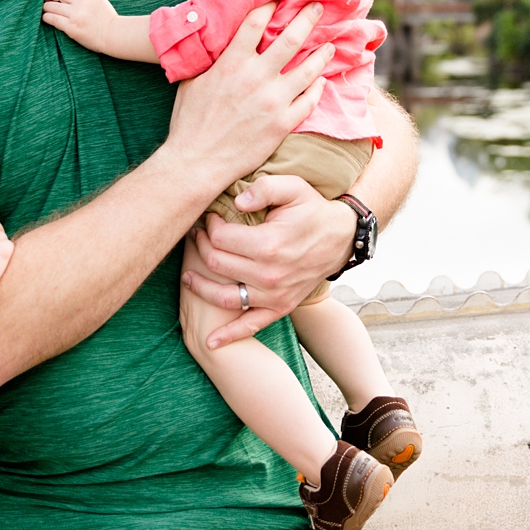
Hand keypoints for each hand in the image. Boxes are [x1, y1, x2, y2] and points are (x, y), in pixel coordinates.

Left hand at [42, 0, 117, 50]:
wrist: (113, 35)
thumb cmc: (108, 19)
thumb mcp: (99, 0)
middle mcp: (81, 2)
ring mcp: (75, 15)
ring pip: (53, 6)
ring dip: (46, 6)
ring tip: (45, 7)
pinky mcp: (71, 27)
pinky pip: (53, 19)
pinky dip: (47, 17)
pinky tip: (46, 17)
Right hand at [164, 3, 334, 185]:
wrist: (196, 162)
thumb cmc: (189, 122)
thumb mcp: (192, 81)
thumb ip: (210, 59)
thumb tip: (214, 41)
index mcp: (231, 63)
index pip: (256, 22)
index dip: (270, 4)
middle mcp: (256, 77)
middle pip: (290, 38)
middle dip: (306, 18)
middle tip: (316, 7)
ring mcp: (273, 101)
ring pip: (308, 69)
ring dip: (321, 54)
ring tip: (329, 45)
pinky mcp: (282, 123)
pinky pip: (308, 101)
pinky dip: (317, 89)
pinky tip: (321, 82)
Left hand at [180, 174, 354, 348]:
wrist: (341, 238)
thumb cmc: (313, 210)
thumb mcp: (294, 187)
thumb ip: (264, 188)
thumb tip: (237, 202)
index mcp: (269, 244)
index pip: (220, 238)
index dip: (209, 226)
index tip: (209, 218)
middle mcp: (269, 274)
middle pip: (217, 264)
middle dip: (201, 248)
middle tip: (197, 236)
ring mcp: (274, 294)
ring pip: (223, 297)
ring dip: (200, 287)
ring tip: (187, 276)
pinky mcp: (280, 307)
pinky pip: (250, 325)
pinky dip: (229, 335)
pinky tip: (210, 342)